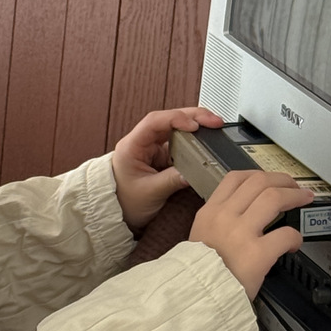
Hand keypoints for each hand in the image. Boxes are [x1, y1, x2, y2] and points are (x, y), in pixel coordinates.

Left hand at [112, 107, 223, 232]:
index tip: (195, 126)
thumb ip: (173, 180)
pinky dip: (193, 142)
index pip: (154, 121)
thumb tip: (195, 171)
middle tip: (214, 122)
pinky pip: (180, 144)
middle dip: (193, 118)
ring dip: (195, 128)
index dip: (177, 118)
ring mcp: (152, 148)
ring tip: (214, 129)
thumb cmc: (123, 202)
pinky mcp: (161, 157)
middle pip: (169, 120)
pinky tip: (205, 143)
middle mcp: (142, 142)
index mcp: (132, 146)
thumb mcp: (150, 193)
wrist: (116, 213)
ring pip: (176, 129)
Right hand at [189, 170, 312, 298]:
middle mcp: (224, 217)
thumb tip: (241, 216)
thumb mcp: (199, 239)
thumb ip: (218, 223)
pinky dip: (295, 237)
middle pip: (260, 182)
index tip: (271, 181)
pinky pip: (285, 234)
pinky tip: (294, 244)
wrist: (194, 298)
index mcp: (210, 213)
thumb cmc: (198, 274)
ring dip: (294, 196)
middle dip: (283, 181)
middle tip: (294, 188)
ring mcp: (241, 234)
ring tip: (303, 201)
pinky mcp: (257, 254)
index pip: (235, 178)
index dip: (259, 175)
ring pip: (274, 197)